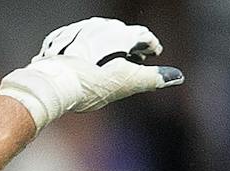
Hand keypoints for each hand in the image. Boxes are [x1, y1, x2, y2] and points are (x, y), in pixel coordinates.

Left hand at [0, 19, 181, 130]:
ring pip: (97, 34)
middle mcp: (103, 27)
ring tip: (104, 59)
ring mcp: (79, 30)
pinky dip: (79, 48)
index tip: (153, 52)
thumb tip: (177, 77)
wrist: (52, 83)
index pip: (144, 37)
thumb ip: (153, 78)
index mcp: (123, 34)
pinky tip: (78, 59)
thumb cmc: (91, 84)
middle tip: (131, 58)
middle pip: (121, 33)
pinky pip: (73, 39)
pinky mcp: (58, 38)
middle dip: (127, 45)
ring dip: (103, 44)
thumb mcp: (127, 83)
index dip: (150, 46)